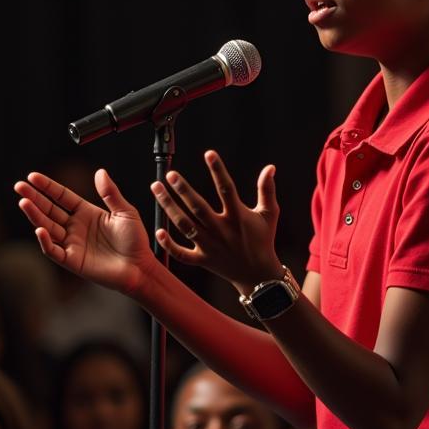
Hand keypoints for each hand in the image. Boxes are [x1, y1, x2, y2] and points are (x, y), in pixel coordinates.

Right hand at [14, 169, 155, 295]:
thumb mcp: (125, 212)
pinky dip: (45, 241)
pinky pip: (54, 250)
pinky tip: (39, 229)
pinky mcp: (73, 260)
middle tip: (19, 186)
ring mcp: (72, 243)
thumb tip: (100, 172)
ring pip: (48, 227)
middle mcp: (75, 226)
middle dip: (34, 198)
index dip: (47, 187)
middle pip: (49, 210)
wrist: (140, 267)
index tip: (33, 176)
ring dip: (35, 215)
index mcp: (86, 212)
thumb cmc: (135, 240)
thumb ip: (110, 193)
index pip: (61, 196)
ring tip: (24, 202)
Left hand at [150, 150, 282, 291]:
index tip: (209, 153)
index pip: (226, 189)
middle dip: (183, 190)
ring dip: (169, 208)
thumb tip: (270, 167)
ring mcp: (210, 246)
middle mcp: (222, 230)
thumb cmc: (263, 240)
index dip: (218, 170)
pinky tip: (158, 230)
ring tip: (157, 189)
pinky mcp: (203, 260)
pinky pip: (182, 254)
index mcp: (238, 217)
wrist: (258, 275)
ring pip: (185, 226)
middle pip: (199, 208)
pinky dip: (169, 245)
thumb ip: (267, 189)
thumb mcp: (269, 214)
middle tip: (171, 175)